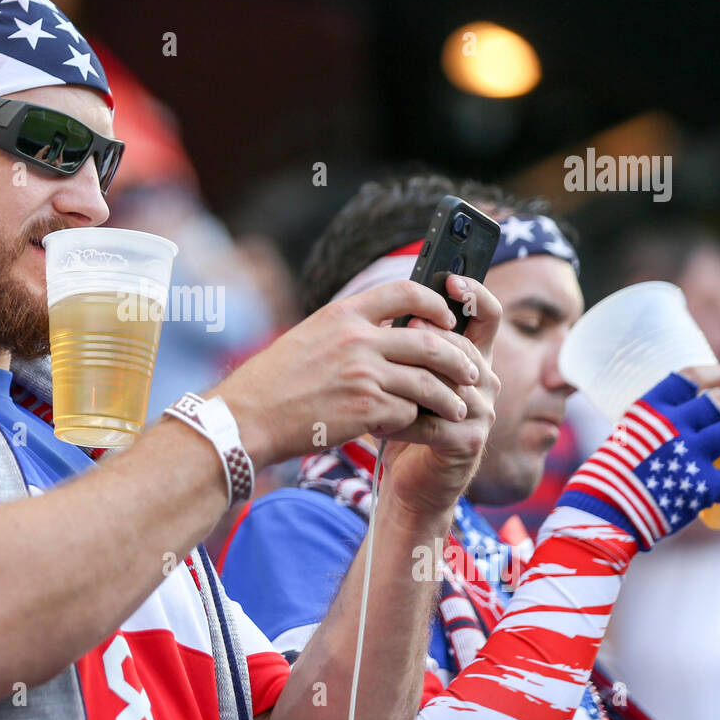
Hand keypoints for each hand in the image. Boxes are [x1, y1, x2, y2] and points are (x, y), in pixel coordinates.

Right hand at [215, 278, 479, 466]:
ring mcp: (363, 375)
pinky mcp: (365, 410)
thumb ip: (348, 329)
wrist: (248, 418)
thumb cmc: (274, 381)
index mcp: (343, 314)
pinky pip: (408, 413)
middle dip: (459, 359)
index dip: (436, 304)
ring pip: (428, 382)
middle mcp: (357, 339)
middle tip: (471, 372)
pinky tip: (416, 427)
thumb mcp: (309, 337)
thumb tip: (386, 328)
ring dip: (449, 398)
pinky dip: (416, 421)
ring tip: (457, 407)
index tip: (448, 320)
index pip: (406, 292)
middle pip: (431, 341)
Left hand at [381, 275, 502, 517]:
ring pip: (447, 382)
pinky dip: (400, 422)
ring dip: (406, 382)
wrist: (409, 484)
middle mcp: (484, 382)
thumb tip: (390, 310)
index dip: (475, 294)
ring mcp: (482, 413)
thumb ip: (407, 345)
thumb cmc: (403, 424)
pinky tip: (376, 424)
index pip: (486, 316)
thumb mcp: (404, 378)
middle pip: (461, 345)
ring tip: (373, 384)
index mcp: (470, 359)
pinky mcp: (469, 442)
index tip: (451, 281)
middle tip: (393, 337)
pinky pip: (434, 422)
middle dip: (426, 340)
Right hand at [557, 366, 719, 548]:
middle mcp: (672, 426)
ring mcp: (689, 454)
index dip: (718, 375)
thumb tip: (664, 437)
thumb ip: (648, 434)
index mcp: (651, 410)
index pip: (690, 378)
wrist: (601, 510)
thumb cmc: (606, 477)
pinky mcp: (701, 486)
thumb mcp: (624, 439)